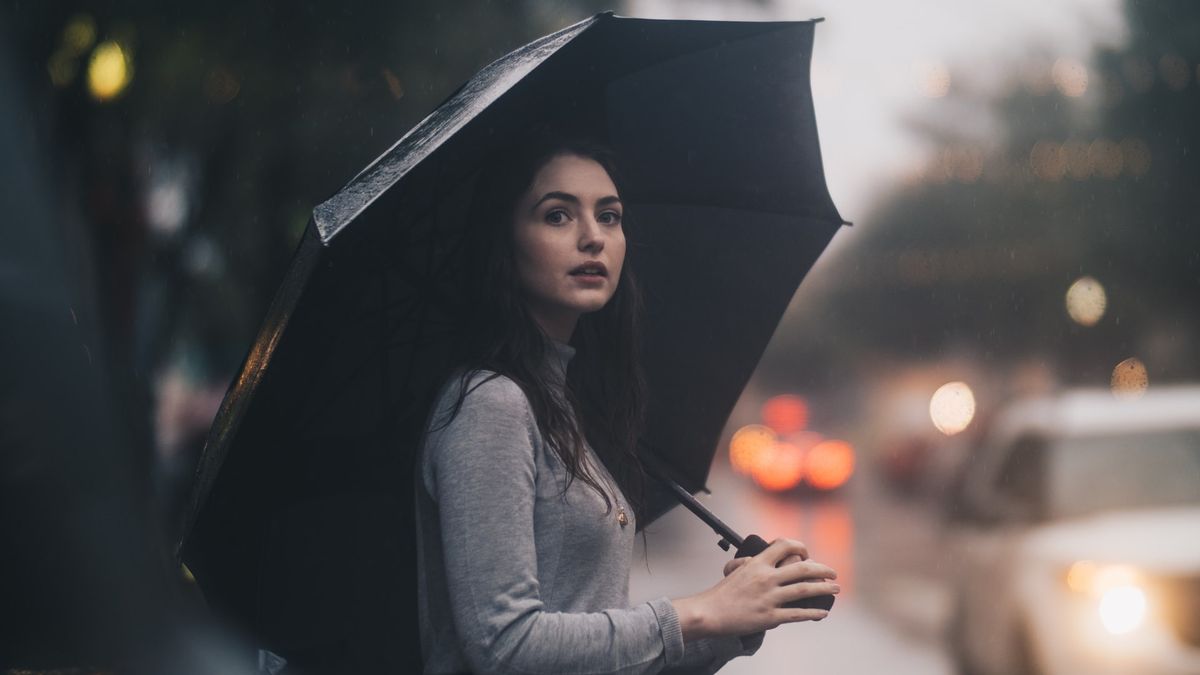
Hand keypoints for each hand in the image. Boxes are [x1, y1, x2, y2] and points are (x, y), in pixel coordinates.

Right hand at [673, 538, 838, 639]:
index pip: (785, 545)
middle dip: (822, 570)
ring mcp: (769, 598)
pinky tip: (823, 612)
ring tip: (836, 589)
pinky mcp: (769, 616)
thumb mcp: (737, 570)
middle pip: (802, 568)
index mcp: (758, 563)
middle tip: (834, 573)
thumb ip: (753, 562)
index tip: (807, 555)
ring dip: (824, 589)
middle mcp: (766, 578)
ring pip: (804, 590)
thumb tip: (762, 558)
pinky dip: (813, 612)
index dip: (800, 547)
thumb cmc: (722, 592)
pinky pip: (797, 614)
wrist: (710, 612)